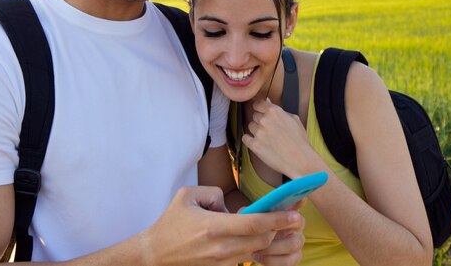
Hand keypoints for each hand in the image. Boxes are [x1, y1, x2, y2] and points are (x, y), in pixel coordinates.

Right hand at [140, 186, 302, 265]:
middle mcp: (222, 248)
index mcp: (214, 227)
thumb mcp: (188, 196)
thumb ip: (214, 193)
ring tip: (275, 225)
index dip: (278, 218)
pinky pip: (245, 257)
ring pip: (256, 249)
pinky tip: (255, 237)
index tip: (294, 213)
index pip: (255, 223)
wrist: (156, 254)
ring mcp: (222, 262)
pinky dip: (253, 247)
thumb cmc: (171, 222)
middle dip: (280, 229)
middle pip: (263, 239)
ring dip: (267, 238)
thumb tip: (230, 204)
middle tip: (292, 217)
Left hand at [243, 99, 316, 177]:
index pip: (258, 104)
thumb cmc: (299, 141)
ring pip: (250, 126)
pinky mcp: (255, 145)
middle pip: (254, 116)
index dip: (259, 108)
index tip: (261, 112)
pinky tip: (259, 143)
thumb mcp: (294, 119)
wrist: (300, 160)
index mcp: (274, 111)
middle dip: (260, 121)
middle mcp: (264, 120)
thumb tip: (268, 102)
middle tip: (270, 129)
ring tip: (268, 138)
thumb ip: (279, 110)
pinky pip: (245, 138)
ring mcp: (259, 133)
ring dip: (256, 131)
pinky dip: (250, 140)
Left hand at [252, 203, 304, 265]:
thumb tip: (252, 210)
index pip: (296, 201)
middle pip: (299, 221)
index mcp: (286, 211)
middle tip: (268, 230)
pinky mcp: (293, 257)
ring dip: (274, 247)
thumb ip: (252, 212)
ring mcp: (296, 241)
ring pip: (294, 244)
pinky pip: (289, 260)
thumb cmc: (250, 228)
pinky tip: (258, 257)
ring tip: (256, 249)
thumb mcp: (248, 217)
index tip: (300, 198)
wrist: (247, 247)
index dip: (299, 199)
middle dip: (282, 226)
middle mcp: (295, 225)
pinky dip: (272, 260)